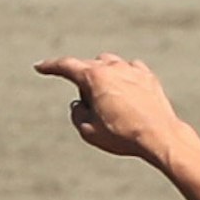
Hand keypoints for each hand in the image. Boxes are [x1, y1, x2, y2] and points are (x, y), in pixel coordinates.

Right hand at [36, 53, 191, 163]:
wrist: (159, 135)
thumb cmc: (122, 135)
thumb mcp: (88, 130)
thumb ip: (77, 114)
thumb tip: (78, 104)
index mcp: (94, 77)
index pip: (66, 66)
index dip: (50, 67)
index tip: (40, 67)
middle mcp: (113, 67)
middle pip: (88, 66)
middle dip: (81, 80)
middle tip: (87, 105)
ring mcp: (132, 69)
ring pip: (109, 63)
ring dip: (102, 75)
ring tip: (106, 99)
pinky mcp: (148, 77)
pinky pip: (129, 69)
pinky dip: (122, 76)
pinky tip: (125, 91)